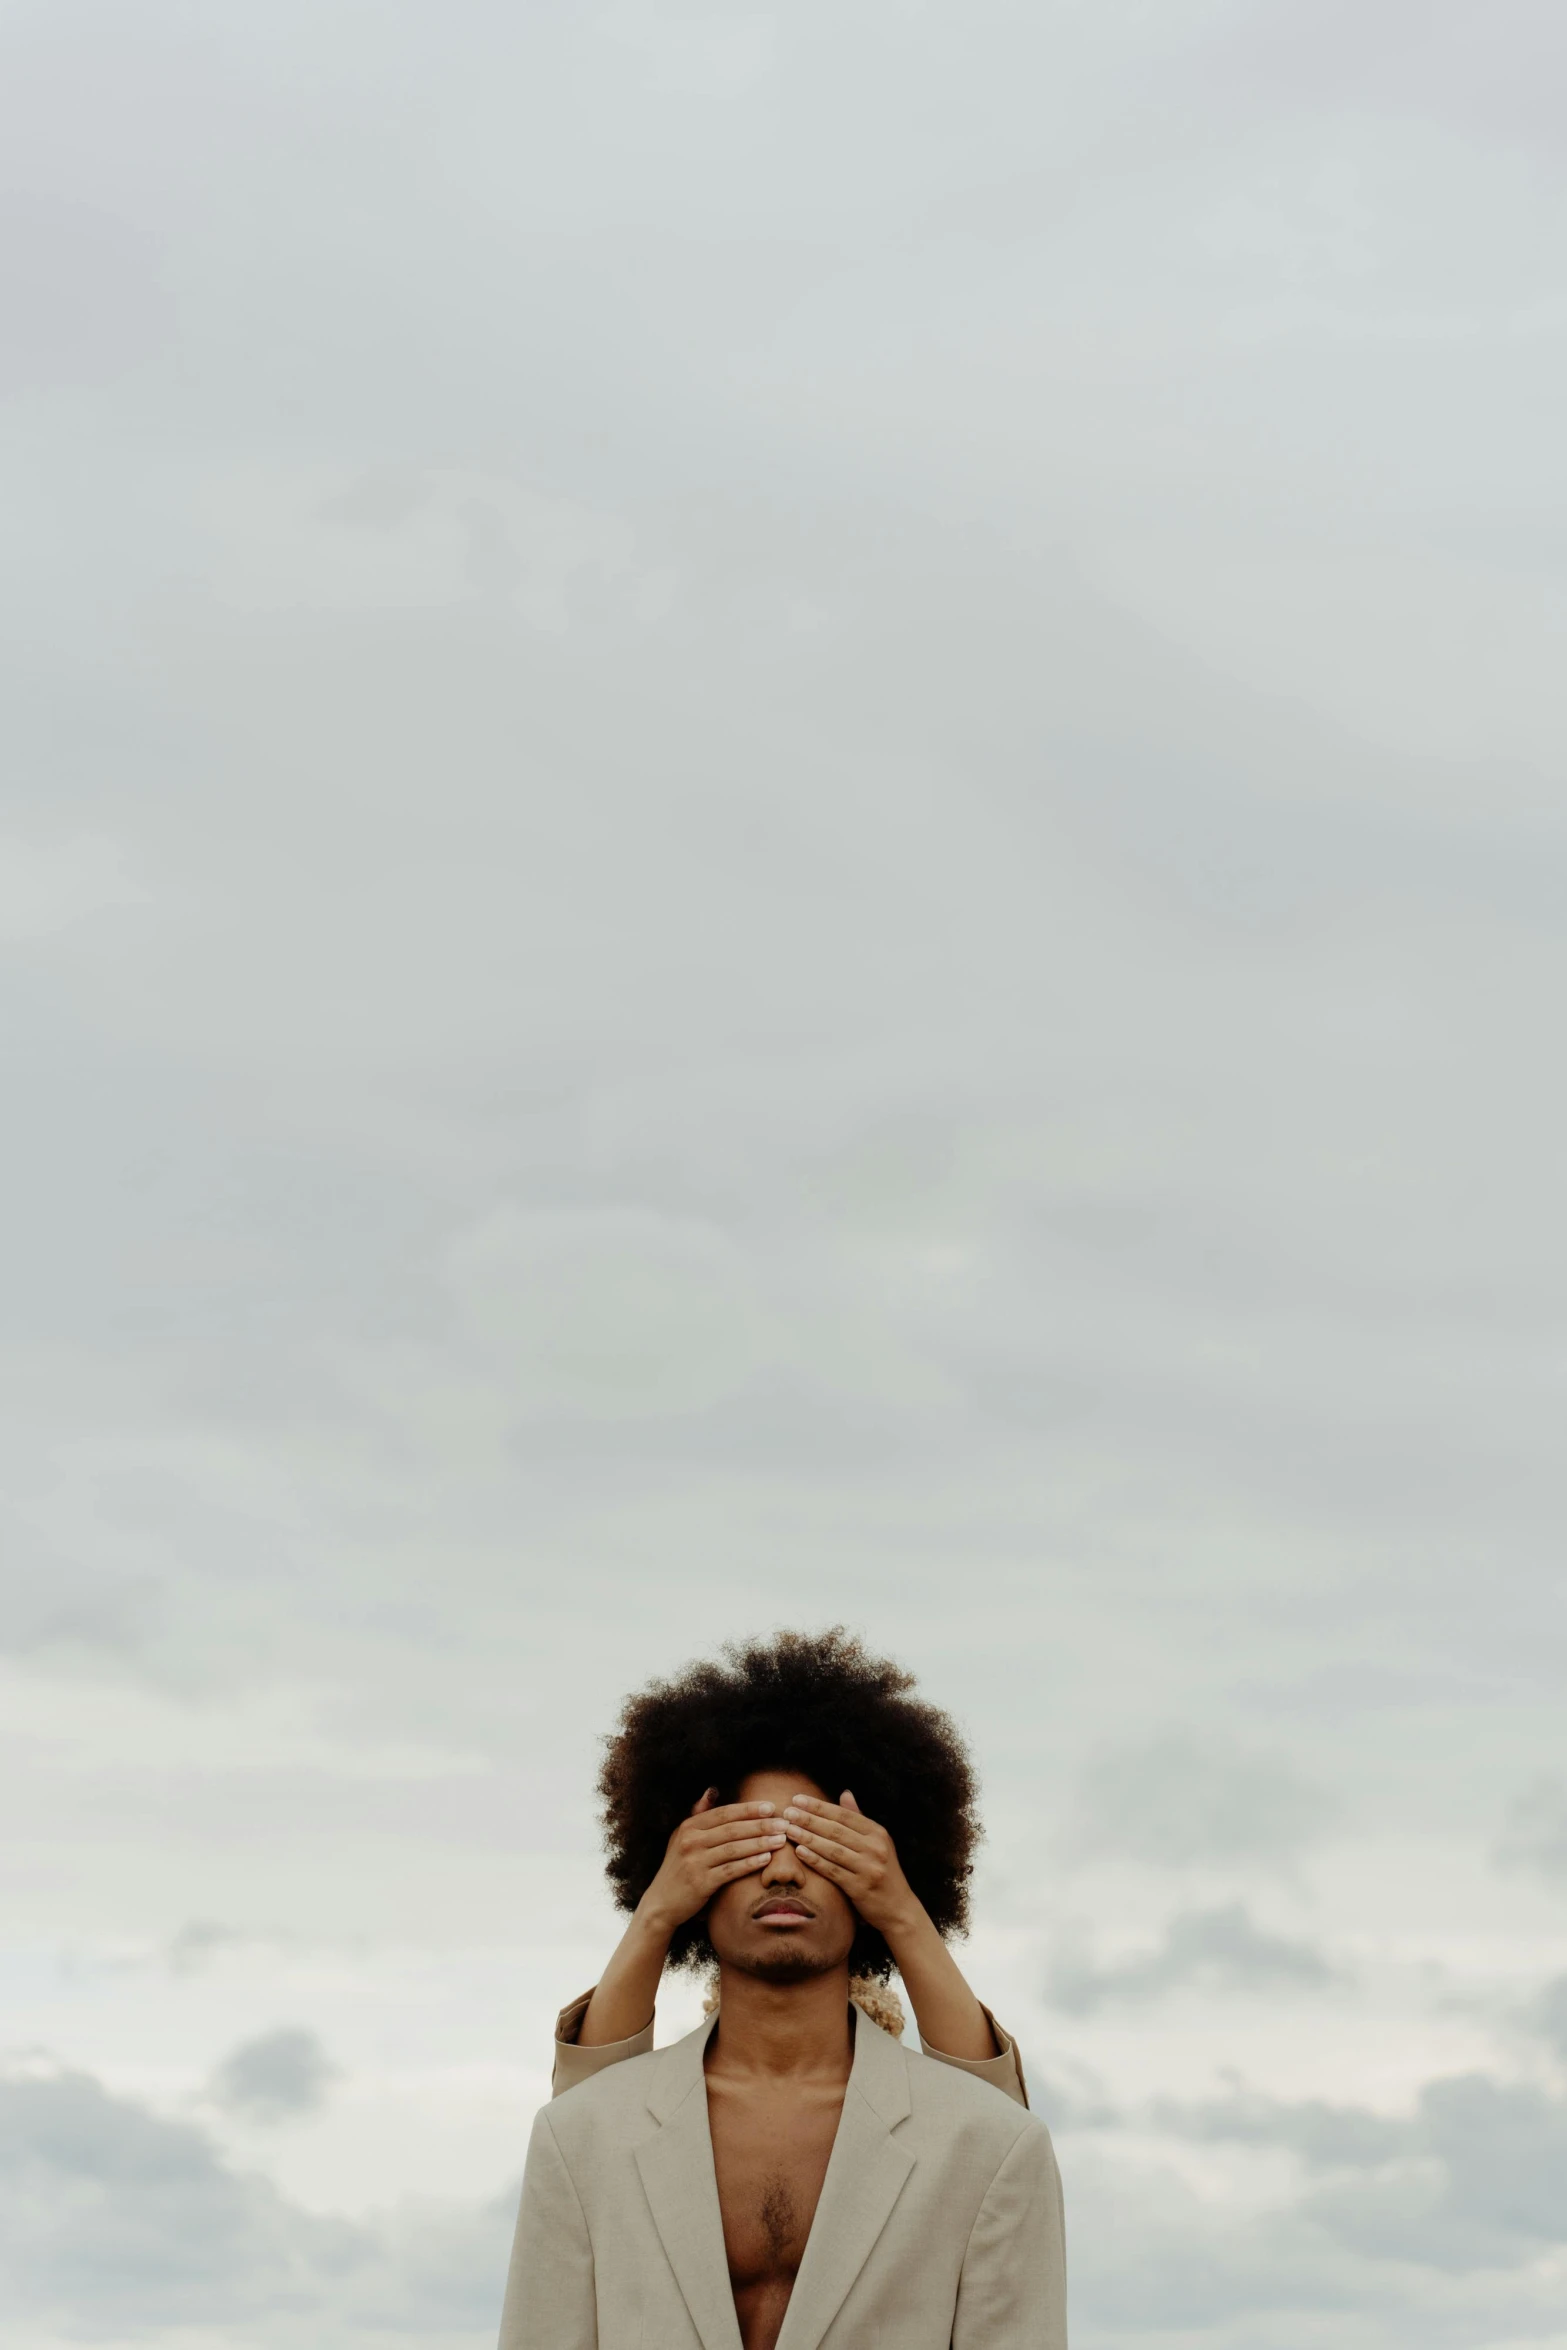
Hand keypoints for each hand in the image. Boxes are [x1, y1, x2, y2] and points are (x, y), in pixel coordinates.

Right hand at [637, 1790, 788, 1937]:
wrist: (661, 1903)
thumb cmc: (678, 1867)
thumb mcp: (681, 1837)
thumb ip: (698, 1814)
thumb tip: (713, 1789)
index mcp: (688, 1826)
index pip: (724, 1813)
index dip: (748, 1809)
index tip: (771, 1807)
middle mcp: (690, 1841)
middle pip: (732, 1829)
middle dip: (760, 1825)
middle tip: (783, 1823)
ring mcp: (694, 1862)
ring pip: (734, 1848)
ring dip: (760, 1843)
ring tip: (781, 1839)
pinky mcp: (701, 1883)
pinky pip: (731, 1870)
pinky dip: (750, 1863)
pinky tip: (766, 1859)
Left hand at [782, 1791, 921, 1938]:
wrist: (899, 1908)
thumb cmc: (883, 1871)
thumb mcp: (878, 1842)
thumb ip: (859, 1818)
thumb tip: (844, 1793)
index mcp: (878, 1832)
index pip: (844, 1815)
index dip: (819, 1806)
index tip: (798, 1799)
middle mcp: (875, 1847)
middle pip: (836, 1830)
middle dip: (809, 1819)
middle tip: (788, 1812)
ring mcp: (869, 1868)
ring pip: (833, 1849)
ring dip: (808, 1838)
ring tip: (789, 1830)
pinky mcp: (860, 1888)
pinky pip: (833, 1871)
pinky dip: (815, 1860)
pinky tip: (800, 1852)